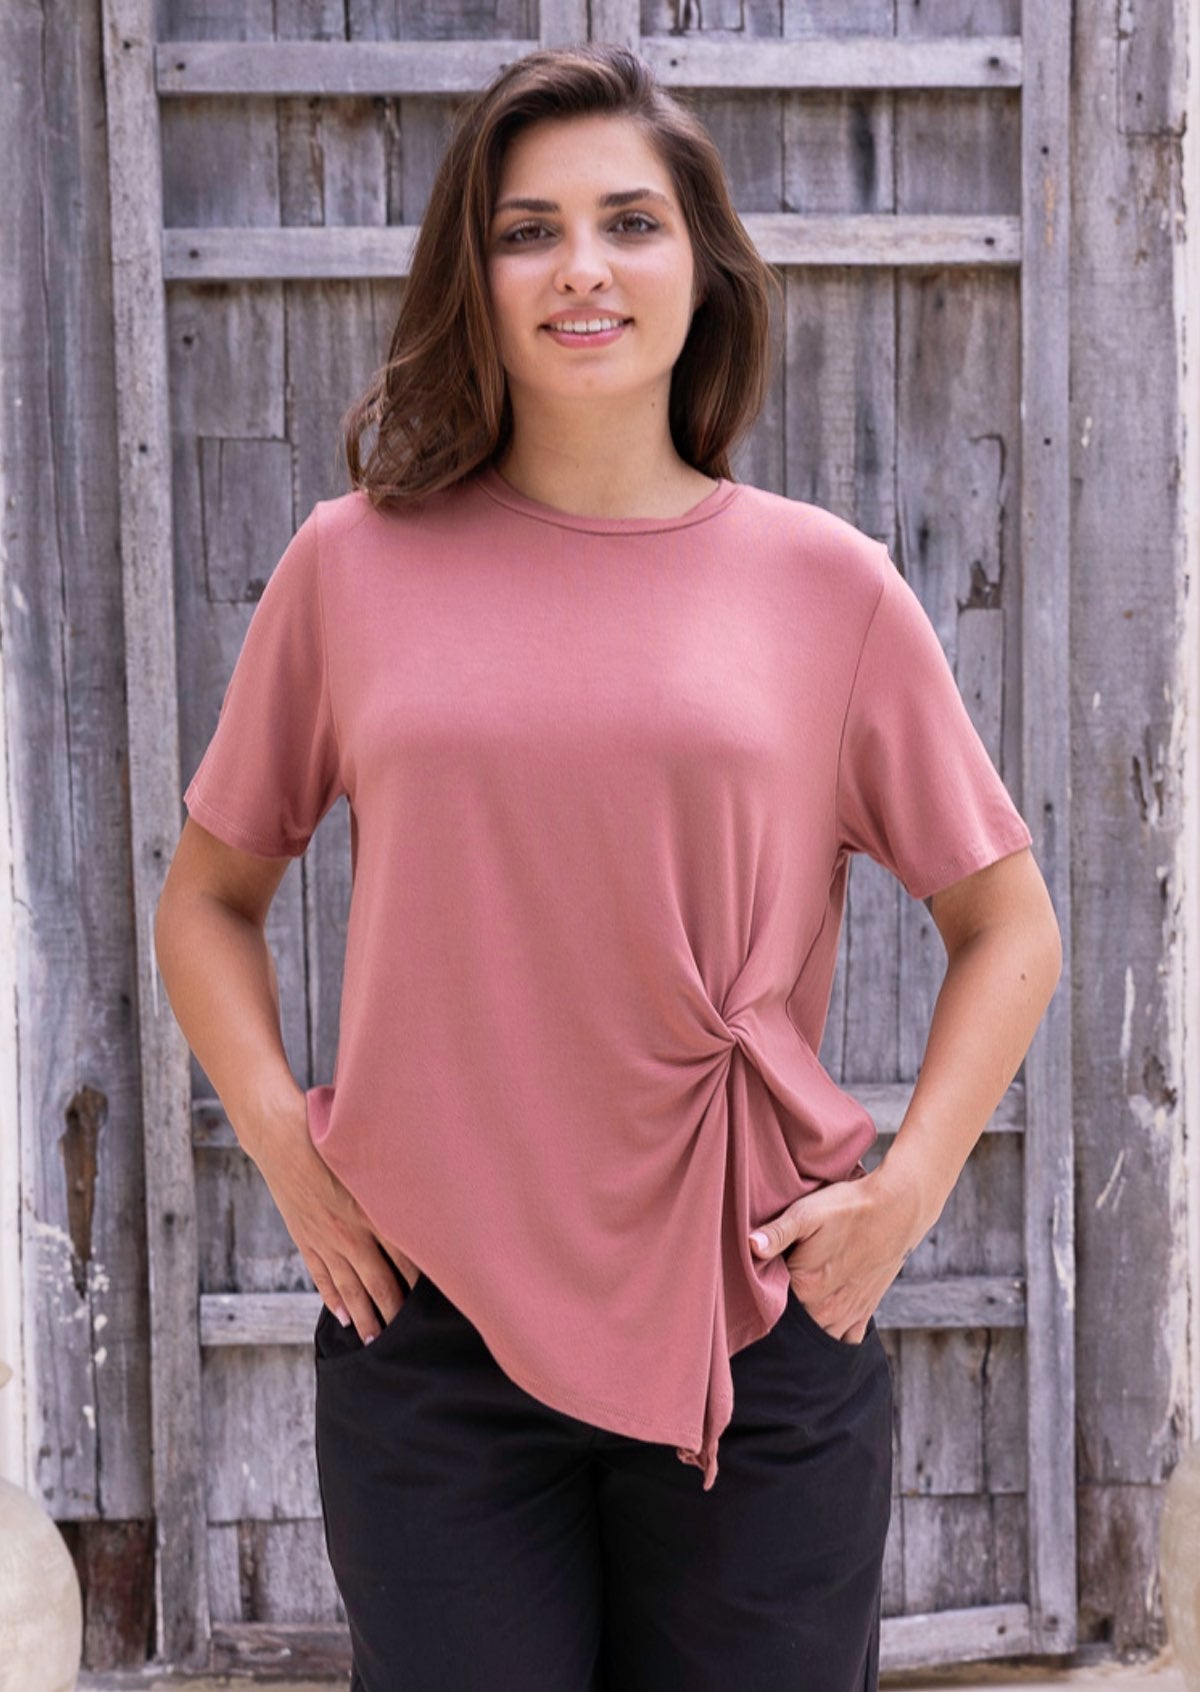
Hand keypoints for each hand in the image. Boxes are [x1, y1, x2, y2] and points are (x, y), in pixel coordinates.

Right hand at [247, 1095, 416, 1344]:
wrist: (279, 1136)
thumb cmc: (331, 1138)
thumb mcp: (370, 1158)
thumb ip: (396, 1183)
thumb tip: (424, 1201)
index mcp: (372, 1211)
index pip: (405, 1258)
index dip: (421, 1283)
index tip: (436, 1301)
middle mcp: (349, 1231)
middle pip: (379, 1282)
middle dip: (394, 1313)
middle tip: (407, 1337)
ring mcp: (324, 1238)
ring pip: (349, 1288)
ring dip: (364, 1316)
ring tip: (374, 1340)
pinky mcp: (304, 1237)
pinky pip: (321, 1275)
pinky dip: (332, 1298)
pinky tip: (342, 1315)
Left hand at [748, 1165, 925, 1343]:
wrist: (896, 1209)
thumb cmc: (848, 1207)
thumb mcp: (807, 1212)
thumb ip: (777, 1232)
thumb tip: (750, 1246)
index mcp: (806, 1286)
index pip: (770, 1302)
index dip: (761, 1290)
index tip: (756, 1279)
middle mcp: (826, 1308)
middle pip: (792, 1323)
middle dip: (781, 1313)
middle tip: (778, 1290)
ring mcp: (847, 1314)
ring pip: (816, 1334)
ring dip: (805, 1325)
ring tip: (798, 1303)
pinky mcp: (864, 1311)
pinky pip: (845, 1339)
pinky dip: (833, 1334)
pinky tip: (823, 1318)